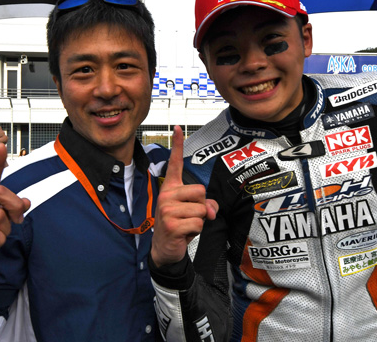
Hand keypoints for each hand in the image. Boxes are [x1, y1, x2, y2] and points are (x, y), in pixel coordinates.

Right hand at [151, 125, 217, 267]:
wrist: (165, 249)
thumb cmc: (179, 226)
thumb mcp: (192, 212)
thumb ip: (205, 205)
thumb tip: (211, 210)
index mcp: (171, 188)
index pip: (174, 164)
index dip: (178, 145)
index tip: (178, 128)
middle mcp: (166, 194)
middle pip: (201, 191)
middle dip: (203, 206)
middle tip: (192, 216)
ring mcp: (167, 209)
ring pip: (201, 209)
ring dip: (200, 221)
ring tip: (186, 225)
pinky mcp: (171, 223)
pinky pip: (198, 223)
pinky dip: (196, 231)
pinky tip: (184, 233)